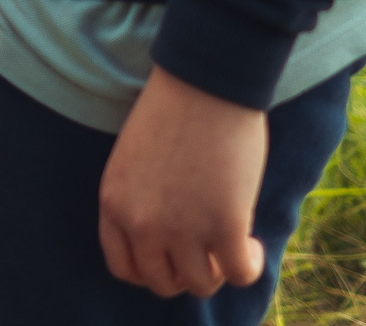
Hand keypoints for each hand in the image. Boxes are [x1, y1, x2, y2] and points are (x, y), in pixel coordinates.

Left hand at [99, 68, 267, 297]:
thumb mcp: (134, 159)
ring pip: (200, 284)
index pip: (123, 267)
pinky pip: (239, 274)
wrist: (204, 81)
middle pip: (161, 282)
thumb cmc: (172, 108)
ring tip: (230, 245)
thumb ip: (140, 199)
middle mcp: (141, 223)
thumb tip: (166, 237)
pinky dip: (249, 266)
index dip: (151, 269)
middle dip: (185, 272)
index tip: (172, 257)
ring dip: (218, 270)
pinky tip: (252, 244)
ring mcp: (182, 228)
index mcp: (113, 202)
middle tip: (206, 251)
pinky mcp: (225, 225)